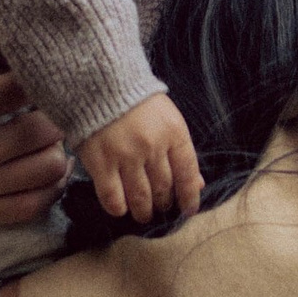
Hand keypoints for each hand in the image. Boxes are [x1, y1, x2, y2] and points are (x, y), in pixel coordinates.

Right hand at [0, 9, 69, 240]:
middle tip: (48, 102)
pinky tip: (41, 170)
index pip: (29, 86)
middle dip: (53, 110)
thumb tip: (3, 20)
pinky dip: (46, 188)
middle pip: (47, 128)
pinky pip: (30, 208)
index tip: (41, 70)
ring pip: (47, 169)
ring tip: (44, 135)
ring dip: (54, 149)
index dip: (41, 74)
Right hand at [73, 92, 203, 226]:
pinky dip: (118, 207)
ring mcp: (125, 155)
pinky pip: (112, 197)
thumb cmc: (138, 103)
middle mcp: (152, 146)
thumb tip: (197, 185)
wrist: (100, 83)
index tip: (188, 210)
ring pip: (140, 197)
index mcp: (173, 132)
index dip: (189, 196)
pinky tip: (121, 207)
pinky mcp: (100, 162)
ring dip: (144, 211)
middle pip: (163, 188)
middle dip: (164, 202)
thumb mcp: (168, 120)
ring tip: (143, 213)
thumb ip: (181, 152)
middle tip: (160, 206)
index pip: (187, 173)